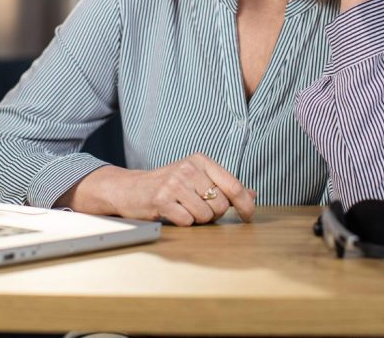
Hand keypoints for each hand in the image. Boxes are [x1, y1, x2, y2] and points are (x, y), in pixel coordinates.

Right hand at [60, 153, 256, 225]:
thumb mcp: (197, 179)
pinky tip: (173, 213)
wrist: (131, 189)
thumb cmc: (168, 185)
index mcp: (201, 160)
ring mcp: (174, 182)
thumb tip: (253, 195)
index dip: (245, 204)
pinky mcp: (161, 198)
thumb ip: (224, 186)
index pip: (233, 185)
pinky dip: (183, 223)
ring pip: (205, 215)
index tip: (248, 216)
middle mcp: (188, 168)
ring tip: (183, 209)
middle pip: (220, 204)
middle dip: (213, 214)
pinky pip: (187, 221)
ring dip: (197, 219)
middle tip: (198, 209)